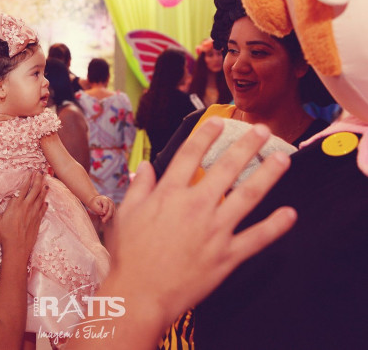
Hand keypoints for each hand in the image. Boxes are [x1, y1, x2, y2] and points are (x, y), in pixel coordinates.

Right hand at [0, 172, 48, 260]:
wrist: (17, 248)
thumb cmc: (4, 235)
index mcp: (16, 205)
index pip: (23, 188)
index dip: (27, 179)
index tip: (30, 171)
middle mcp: (27, 207)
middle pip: (35, 190)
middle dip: (38, 180)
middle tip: (41, 172)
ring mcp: (34, 214)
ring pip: (41, 198)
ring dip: (44, 189)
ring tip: (46, 182)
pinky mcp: (38, 221)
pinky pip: (43, 210)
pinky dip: (45, 204)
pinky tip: (46, 201)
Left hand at [87, 194, 114, 222]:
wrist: (97, 202)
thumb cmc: (94, 203)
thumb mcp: (93, 205)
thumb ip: (98, 209)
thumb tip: (103, 213)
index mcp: (105, 199)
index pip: (106, 204)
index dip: (105, 209)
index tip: (103, 213)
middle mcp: (110, 202)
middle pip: (111, 209)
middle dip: (107, 216)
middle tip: (103, 221)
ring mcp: (113, 206)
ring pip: (112, 213)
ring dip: (107, 217)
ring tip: (100, 217)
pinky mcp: (113, 210)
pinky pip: (112, 215)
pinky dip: (108, 218)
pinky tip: (103, 217)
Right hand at [109, 118, 296, 329]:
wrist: (140, 294)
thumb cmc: (130, 255)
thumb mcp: (126, 214)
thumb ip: (139, 187)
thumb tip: (145, 166)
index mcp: (169, 194)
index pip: (190, 154)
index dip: (206, 134)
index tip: (218, 122)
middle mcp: (196, 206)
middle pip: (227, 167)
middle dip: (247, 145)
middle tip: (262, 131)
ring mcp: (215, 230)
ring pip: (248, 196)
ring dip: (268, 175)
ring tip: (283, 160)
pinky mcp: (227, 255)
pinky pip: (257, 238)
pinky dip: (275, 226)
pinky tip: (290, 214)